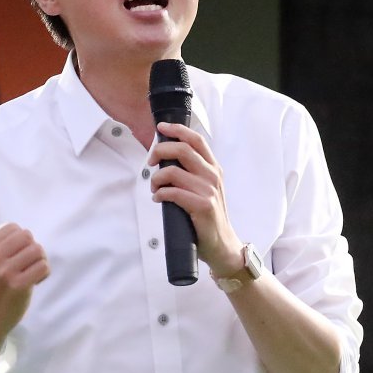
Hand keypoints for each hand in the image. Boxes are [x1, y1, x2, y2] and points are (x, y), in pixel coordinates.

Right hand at [0, 222, 49, 341]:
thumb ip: (2, 244)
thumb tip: (27, 235)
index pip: (13, 227)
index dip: (20, 240)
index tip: (16, 255)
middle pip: (27, 236)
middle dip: (32, 248)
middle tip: (28, 263)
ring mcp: (4, 272)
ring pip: (37, 250)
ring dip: (40, 261)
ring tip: (32, 272)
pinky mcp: (18, 285)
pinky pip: (44, 267)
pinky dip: (44, 273)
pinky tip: (35, 282)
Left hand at [147, 122, 242, 276]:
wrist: (222, 244)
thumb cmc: (208, 216)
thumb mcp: (204, 189)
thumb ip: (191, 173)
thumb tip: (165, 158)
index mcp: (213, 168)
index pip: (196, 140)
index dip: (177, 130)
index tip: (161, 128)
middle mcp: (213, 176)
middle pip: (182, 149)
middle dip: (160, 151)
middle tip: (150, 162)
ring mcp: (209, 191)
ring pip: (173, 171)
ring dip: (156, 178)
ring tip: (154, 188)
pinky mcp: (203, 206)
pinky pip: (173, 192)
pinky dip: (160, 194)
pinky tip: (158, 198)